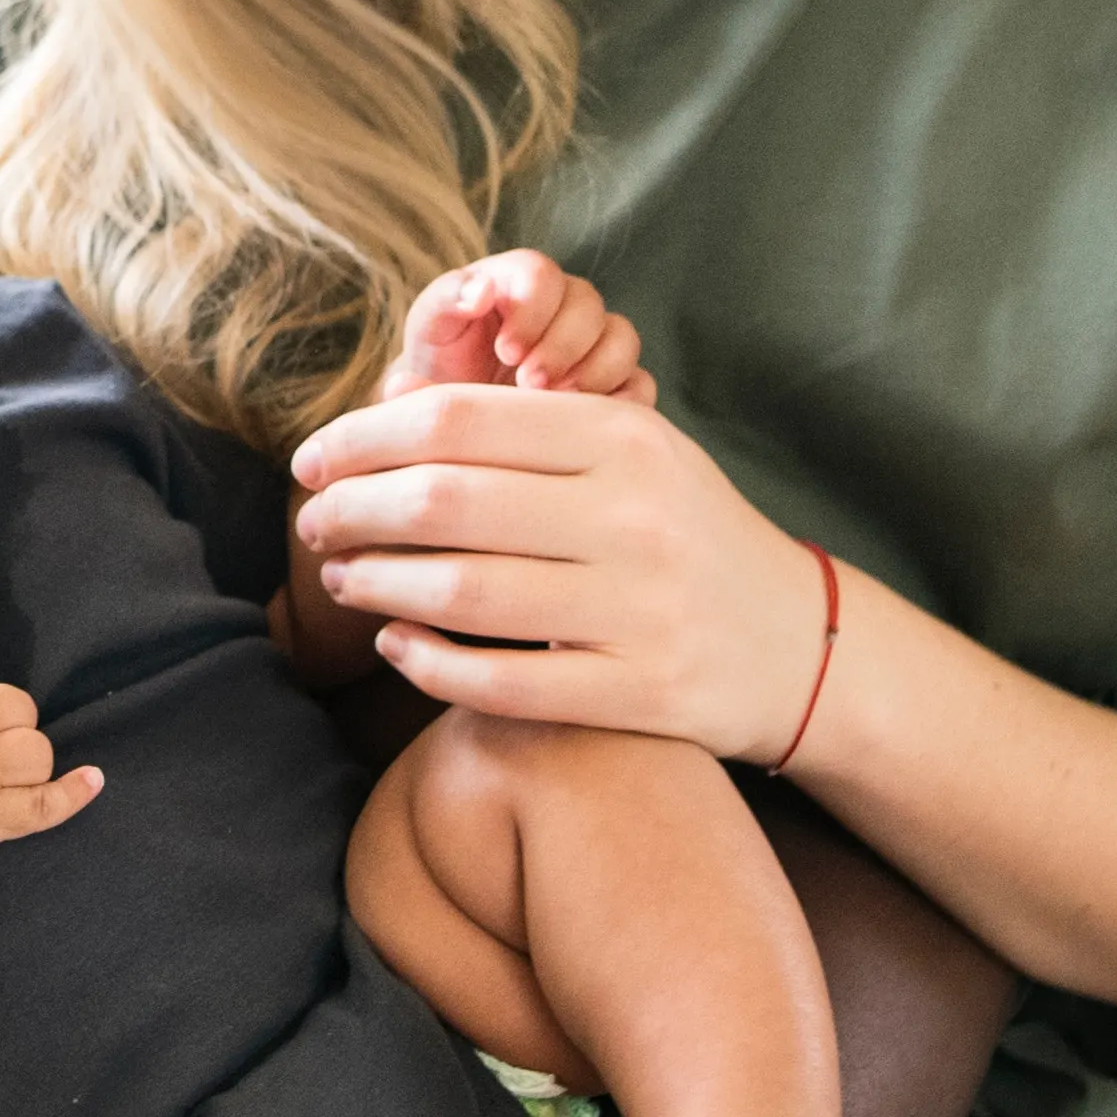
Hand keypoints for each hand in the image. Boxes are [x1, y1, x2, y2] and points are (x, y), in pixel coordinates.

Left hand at [286, 385, 822, 765]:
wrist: (803, 641)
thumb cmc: (685, 533)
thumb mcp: (635, 452)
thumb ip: (532, 429)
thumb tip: (388, 421)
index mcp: (625, 438)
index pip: (457, 421)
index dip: (363, 438)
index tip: (313, 461)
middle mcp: (633, 518)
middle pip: (445, 502)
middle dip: (352, 511)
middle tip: (313, 525)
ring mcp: (638, 611)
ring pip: (464, 593)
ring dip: (376, 584)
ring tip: (340, 578)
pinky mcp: (639, 695)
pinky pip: (505, 685)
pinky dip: (431, 665)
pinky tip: (395, 644)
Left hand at [384, 251, 654, 406]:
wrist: (458, 420)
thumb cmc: (441, 365)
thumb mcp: (431, 330)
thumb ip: (447, 300)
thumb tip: (479, 289)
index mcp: (521, 280)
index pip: (543, 273)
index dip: (532, 310)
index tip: (506, 352)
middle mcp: (565, 305)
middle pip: (588, 304)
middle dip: (561, 345)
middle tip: (529, 383)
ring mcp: (596, 344)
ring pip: (622, 339)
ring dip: (594, 371)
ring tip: (555, 403)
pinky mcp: (616, 385)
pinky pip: (640, 384)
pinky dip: (621, 402)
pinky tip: (586, 427)